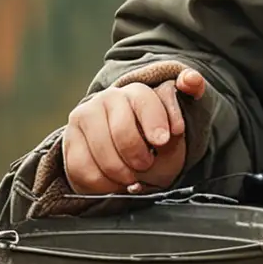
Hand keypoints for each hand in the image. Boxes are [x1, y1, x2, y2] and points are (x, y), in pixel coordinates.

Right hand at [62, 66, 207, 194]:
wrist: (126, 155)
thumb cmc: (155, 140)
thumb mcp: (177, 123)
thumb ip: (188, 98)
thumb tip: (192, 80)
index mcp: (137, 93)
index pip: (144, 100)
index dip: (154, 121)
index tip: (163, 140)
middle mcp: (108, 99)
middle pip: (122, 130)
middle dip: (138, 155)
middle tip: (146, 165)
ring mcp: (85, 117)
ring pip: (102, 151)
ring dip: (121, 172)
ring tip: (132, 177)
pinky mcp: (70, 140)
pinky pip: (83, 167)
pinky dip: (101, 183)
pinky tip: (113, 183)